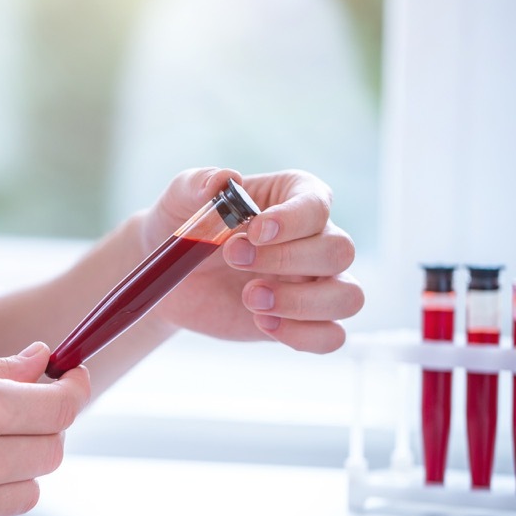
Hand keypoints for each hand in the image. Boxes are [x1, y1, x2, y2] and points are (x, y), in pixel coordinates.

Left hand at [146, 168, 363, 352]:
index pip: (317, 204)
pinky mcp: (302, 319)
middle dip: (286, 260)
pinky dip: (303, 335)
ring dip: (302, 302)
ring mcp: (313, 282)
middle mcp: (314, 238)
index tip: (255, 231)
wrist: (168, 272)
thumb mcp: (181, 196)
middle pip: (339, 251)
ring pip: (348, 296)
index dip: (293, 220)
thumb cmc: (182, 223)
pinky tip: (261, 323)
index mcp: (293, 197)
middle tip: (232, 258)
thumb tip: (225, 178)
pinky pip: (331, 336)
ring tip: (251, 298)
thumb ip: (198, 183)